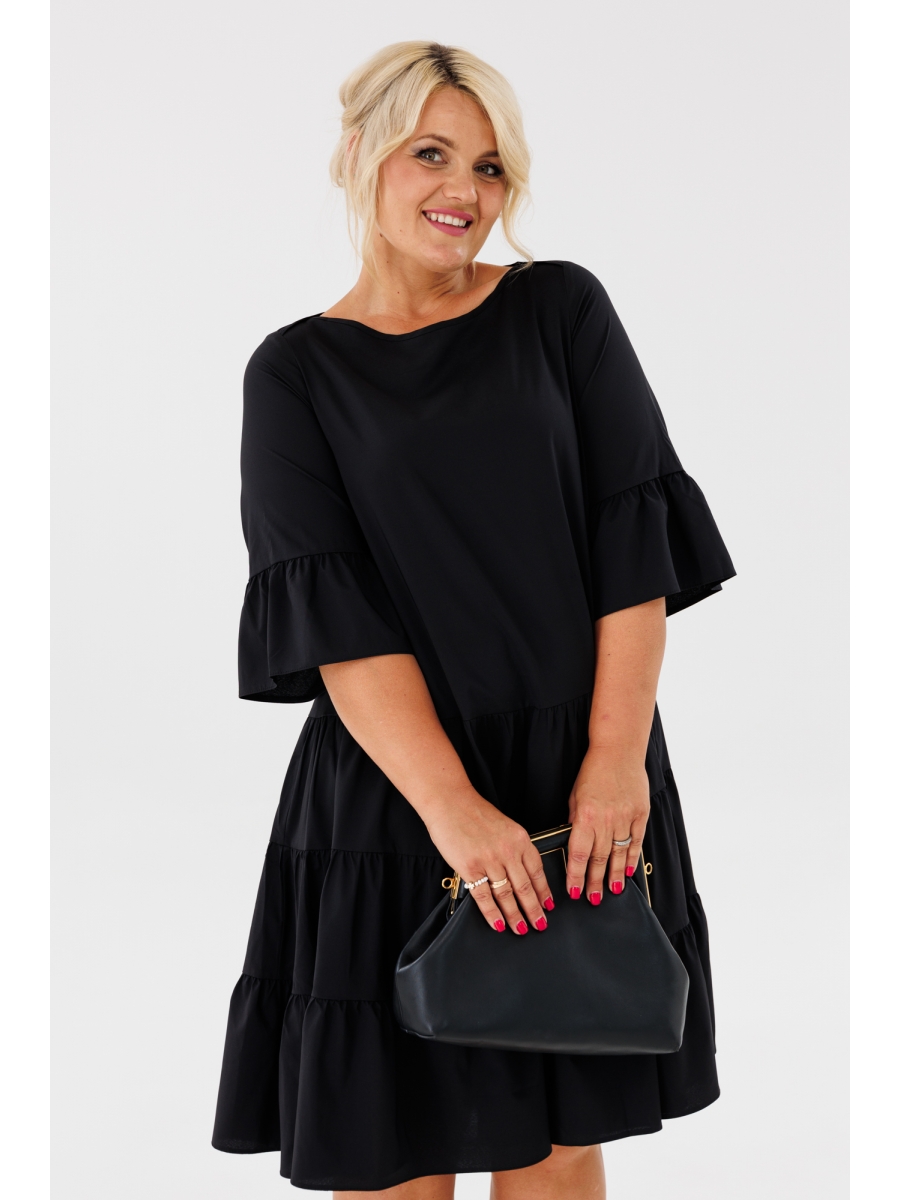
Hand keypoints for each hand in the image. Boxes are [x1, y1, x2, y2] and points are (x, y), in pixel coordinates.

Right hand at [425, 788, 553, 933]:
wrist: (449, 802)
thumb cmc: (474, 812)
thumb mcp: (504, 826)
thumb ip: (514, 847)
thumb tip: (519, 873)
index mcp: (520, 839)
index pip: (537, 871)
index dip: (543, 891)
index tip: (548, 906)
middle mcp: (508, 850)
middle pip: (525, 887)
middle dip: (534, 909)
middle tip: (540, 925)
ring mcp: (489, 860)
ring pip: (507, 895)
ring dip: (516, 915)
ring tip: (521, 929)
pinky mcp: (469, 867)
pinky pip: (484, 896)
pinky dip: (492, 913)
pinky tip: (498, 924)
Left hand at [565, 746, 649, 903]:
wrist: (618, 751)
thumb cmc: (593, 771)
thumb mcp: (575, 796)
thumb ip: (575, 821)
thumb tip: (574, 843)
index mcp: (586, 816)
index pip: (579, 854)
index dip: (576, 875)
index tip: (574, 891)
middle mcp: (606, 820)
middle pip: (599, 859)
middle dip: (594, 882)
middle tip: (592, 899)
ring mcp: (626, 818)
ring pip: (618, 854)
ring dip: (614, 876)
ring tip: (611, 892)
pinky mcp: (640, 814)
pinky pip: (635, 842)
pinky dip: (631, 858)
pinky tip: (627, 871)